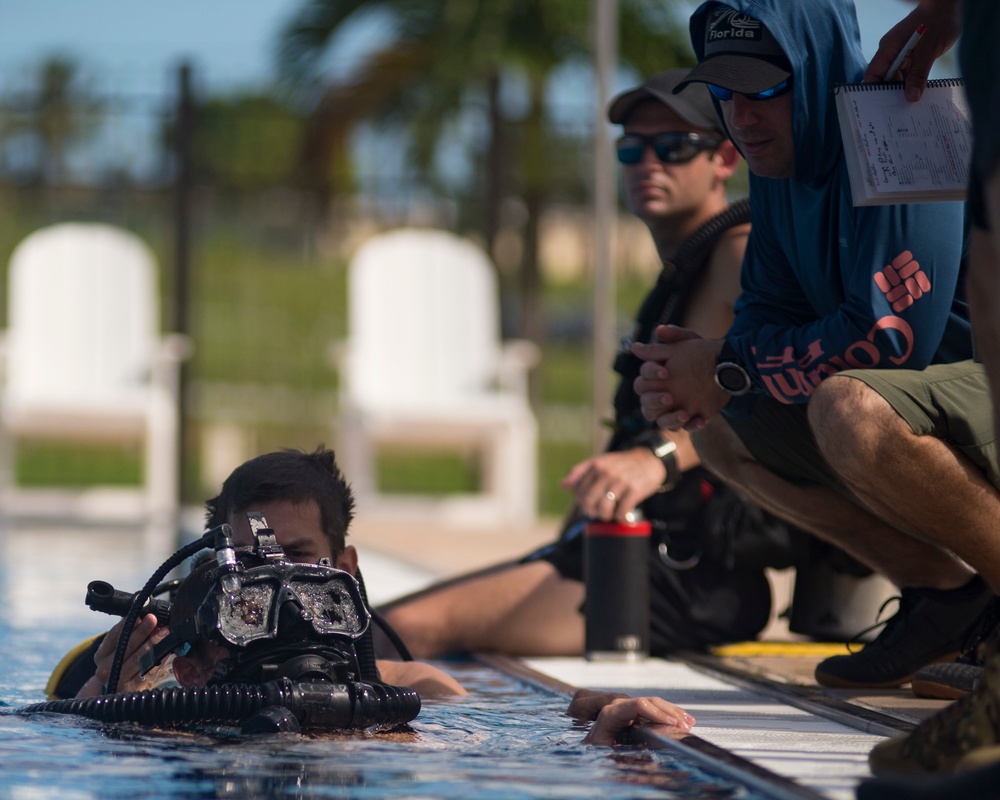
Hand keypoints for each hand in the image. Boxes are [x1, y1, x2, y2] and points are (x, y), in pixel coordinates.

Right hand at [79, 614, 169, 695]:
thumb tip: (144, 617)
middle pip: (125, 648)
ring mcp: (118, 681)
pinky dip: (159, 658)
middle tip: (154, 619)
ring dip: (153, 643)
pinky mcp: (133, 690)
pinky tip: (167, 648)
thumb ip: (129, 634)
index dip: (126, 624)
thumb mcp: (119, 648)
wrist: (117, 691)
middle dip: (141, 632)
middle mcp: (105, 670)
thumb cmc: (121, 663)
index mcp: (100, 656)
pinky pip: (149, 671)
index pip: (113, 637)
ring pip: (138, 660)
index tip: (139, 614)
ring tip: (164, 631)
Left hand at [561, 448, 665, 521]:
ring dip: (605, 516)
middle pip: (588, 502)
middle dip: (591, 512)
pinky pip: (621, 511)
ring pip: (603, 509)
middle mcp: (607, 472)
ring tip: (610, 514)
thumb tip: (563, 485)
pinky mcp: (635, 490)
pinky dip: (620, 517)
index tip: (588, 504)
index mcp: (596, 465)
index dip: (580, 502)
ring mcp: (621, 481)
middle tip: (598, 513)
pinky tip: (622, 515)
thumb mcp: (600, 462)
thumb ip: (580, 472)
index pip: (578, 491)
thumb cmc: (622, 464)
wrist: (650, 460)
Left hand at [568, 689, 694, 745]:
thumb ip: (630, 753)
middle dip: (668, 711)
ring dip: (668, 711)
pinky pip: (643, 708)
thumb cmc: (587, 755)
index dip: (656, 712)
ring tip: (688, 721)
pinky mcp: (621, 712)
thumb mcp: (606, 756)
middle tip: (686, 725)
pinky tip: (676, 718)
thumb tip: (654, 761)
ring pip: (646, 702)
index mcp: (606, 713)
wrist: (570, 752)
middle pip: (645, 701)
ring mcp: (616, 706)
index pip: (636, 704)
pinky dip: (660, 713)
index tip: (673, 725)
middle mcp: (611, 704)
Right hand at [631, 326, 726, 430]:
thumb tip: (646, 339)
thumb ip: (670, 337)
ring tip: (685, 413)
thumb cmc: (700, 353)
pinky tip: (701, 420)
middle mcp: (659, 395)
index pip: (642, 380)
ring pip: (660, 420)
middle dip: (655, 400)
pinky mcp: (689, 418)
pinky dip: (692, 425)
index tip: (665, 372)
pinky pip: (685, 428)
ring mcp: (672, 409)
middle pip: (646, 403)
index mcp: (654, 378)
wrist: (724, 366)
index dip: (651, 376)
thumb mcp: (687, 342)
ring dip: (670, 418)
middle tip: (669, 397)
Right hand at [863, 1, 959, 100]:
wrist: (948, 5)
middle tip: (899, 109)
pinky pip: (908, 73)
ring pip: (897, 77)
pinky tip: (918, 92)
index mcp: (888, 48)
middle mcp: (891, 52)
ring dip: (903, 88)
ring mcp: (901, 53)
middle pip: (884, 78)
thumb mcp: (928, 50)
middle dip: (891, 92)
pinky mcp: (912, 55)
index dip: (875, 90)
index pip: (873, 74)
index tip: (882, 106)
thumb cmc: (937, 21)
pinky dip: (912, 82)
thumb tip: (911, 97)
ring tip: (910, 103)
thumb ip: (918, 74)